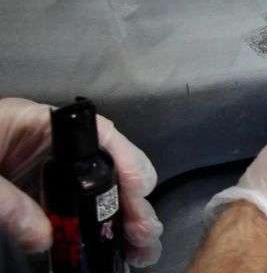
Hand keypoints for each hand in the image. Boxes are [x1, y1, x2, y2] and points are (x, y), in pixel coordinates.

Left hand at [0, 98, 163, 266]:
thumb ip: (5, 202)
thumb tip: (45, 238)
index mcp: (37, 125)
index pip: (99, 134)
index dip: (126, 160)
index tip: (138, 193)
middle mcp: (51, 147)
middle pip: (107, 169)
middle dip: (131, 203)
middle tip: (144, 237)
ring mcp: (44, 174)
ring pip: (97, 194)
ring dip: (122, 220)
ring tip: (139, 250)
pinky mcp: (34, 198)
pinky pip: (72, 213)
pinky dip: (94, 230)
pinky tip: (110, 247)